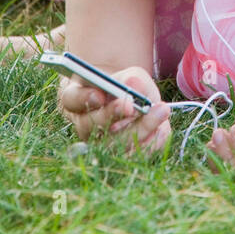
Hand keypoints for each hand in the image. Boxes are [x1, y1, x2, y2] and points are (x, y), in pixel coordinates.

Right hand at [57, 65, 171, 156]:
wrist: (133, 104)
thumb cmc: (126, 86)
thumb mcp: (130, 76)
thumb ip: (131, 79)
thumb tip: (132, 84)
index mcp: (77, 99)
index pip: (72, 99)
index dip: (84, 98)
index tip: (100, 95)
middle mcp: (84, 125)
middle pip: (92, 125)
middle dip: (113, 115)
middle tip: (132, 106)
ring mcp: (99, 144)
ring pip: (113, 145)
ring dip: (139, 129)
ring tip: (161, 111)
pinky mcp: (120, 157)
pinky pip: (132, 156)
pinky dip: (149, 144)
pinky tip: (162, 129)